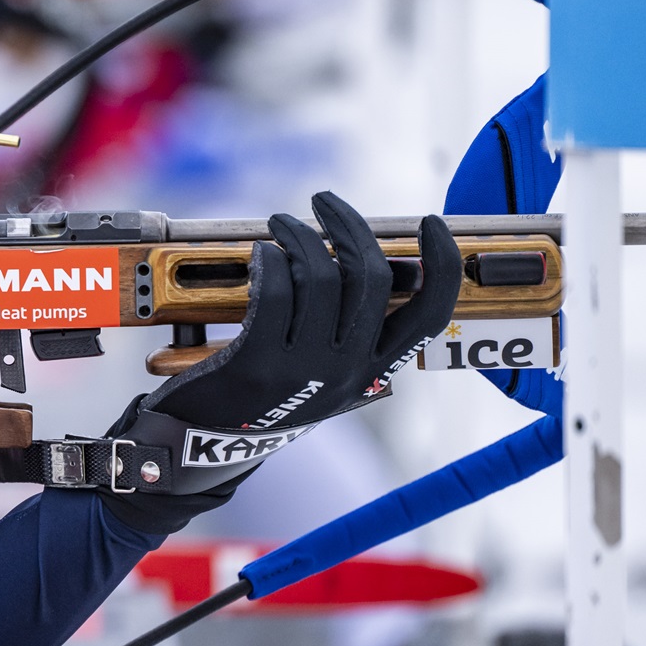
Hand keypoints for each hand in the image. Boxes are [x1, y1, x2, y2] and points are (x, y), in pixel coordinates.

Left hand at [103, 191, 460, 533]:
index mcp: (372, 372)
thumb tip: (362, 262)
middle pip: (372, 277)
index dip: (442, 265)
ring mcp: (303, 369)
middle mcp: (346, 371)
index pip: (430, 317)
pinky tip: (259, 253)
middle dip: (349, 225)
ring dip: (299, 235)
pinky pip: (275, 292)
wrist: (203, 444)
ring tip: (280, 223)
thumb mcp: (322, 376)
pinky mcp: (256, 363)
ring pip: (322, 276)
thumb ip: (349, 333)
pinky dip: (269, 260)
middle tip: (323, 201)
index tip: (431, 224)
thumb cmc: (264, 395)